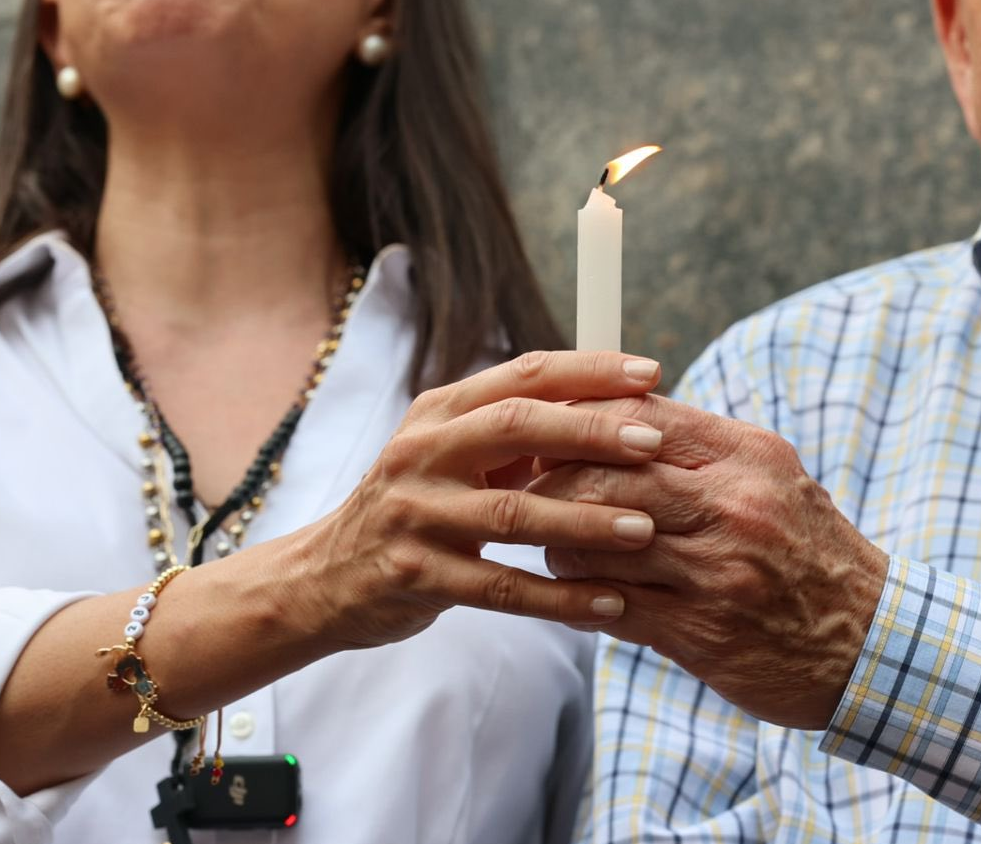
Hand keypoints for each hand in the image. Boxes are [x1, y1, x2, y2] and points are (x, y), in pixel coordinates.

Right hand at [288, 351, 667, 651]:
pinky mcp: (417, 575)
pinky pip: (502, 589)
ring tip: (646, 530)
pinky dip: (560, 598)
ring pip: (513, 514)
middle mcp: (423, 453)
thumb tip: (610, 403)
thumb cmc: (414, 506)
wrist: (326, 575)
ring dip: (586, 521)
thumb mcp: (449, 452)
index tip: (649, 372)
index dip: (588, 370)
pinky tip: (609, 604)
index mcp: (440, 412)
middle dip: (592, 432)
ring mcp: (416, 515)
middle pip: (516, 427)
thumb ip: (514, 429)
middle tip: (654, 442)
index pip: (522, 375)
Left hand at [530, 394, 888, 729]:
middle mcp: (732, 506)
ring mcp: (715, 571)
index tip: (550, 434)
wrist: (871, 643)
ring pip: (595, 540)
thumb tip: (620, 420)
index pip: (639, 416)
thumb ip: (702, 450)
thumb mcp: (773, 479)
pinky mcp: (699, 632)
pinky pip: (610, 604)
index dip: (580, 421)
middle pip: (604, 473)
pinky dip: (580, 597)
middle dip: (552, 480)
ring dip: (560, 543)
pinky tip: (578, 593)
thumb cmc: (811, 552)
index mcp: (748, 457)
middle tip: (528, 491)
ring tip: (556, 546)